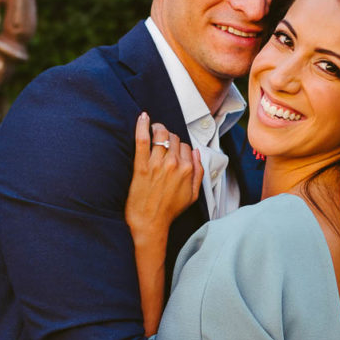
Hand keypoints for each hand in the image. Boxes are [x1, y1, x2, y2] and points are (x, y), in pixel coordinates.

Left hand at [125, 113, 202, 240]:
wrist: (149, 222)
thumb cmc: (169, 210)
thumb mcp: (193, 195)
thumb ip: (198, 172)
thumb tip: (196, 153)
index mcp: (187, 169)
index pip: (185, 146)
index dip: (179, 148)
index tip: (173, 151)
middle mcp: (174, 164)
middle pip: (173, 138)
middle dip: (169, 138)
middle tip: (162, 141)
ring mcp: (157, 164)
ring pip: (160, 134)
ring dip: (158, 129)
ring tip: (154, 130)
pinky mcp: (141, 166)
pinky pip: (142, 139)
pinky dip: (142, 125)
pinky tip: (143, 117)